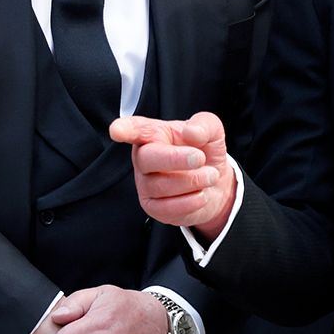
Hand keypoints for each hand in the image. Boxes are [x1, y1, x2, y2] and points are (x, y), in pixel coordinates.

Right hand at [110, 112, 235, 240]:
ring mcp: (145, 184)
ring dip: (193, 181)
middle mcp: (143, 158)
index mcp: (153, 134)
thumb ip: (204, 125)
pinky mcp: (152, 207)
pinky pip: (168, 208)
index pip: (135, 129)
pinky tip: (202, 194)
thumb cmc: (204, 151)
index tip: (117, 130)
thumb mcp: (211, 131)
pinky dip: (191, 201)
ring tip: (211, 175)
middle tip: (200, 158)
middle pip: (147, 158)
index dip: (125, 129)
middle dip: (175, 159)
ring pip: (162, 185)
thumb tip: (192, 132)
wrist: (215, 184)